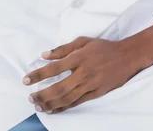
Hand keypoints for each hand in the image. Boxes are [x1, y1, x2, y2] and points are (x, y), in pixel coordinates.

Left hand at [23, 36, 138, 113]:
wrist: (127, 56)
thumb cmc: (103, 47)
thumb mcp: (83, 41)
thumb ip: (63, 48)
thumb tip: (45, 55)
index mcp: (79, 57)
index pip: (54, 68)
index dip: (38, 75)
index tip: (26, 80)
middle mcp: (83, 73)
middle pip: (59, 88)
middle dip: (42, 95)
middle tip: (30, 98)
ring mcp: (90, 85)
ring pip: (67, 98)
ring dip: (51, 104)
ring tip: (38, 106)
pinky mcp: (96, 94)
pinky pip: (77, 103)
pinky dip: (64, 107)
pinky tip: (54, 110)